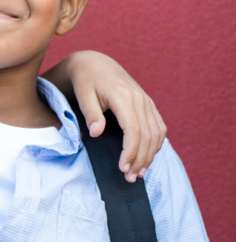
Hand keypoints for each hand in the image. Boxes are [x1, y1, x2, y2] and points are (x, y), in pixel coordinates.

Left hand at [61, 51, 166, 181]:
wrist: (94, 63)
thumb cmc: (85, 80)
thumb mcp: (82, 95)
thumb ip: (91, 114)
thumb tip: (96, 134)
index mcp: (124, 97)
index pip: (134, 130)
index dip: (130, 151)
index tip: (123, 168)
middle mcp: (140, 99)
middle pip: (148, 135)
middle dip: (141, 159)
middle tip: (130, 178)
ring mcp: (146, 101)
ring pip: (156, 133)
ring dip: (150, 155)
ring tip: (139, 173)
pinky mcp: (148, 104)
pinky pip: (159, 126)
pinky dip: (156, 144)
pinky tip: (147, 157)